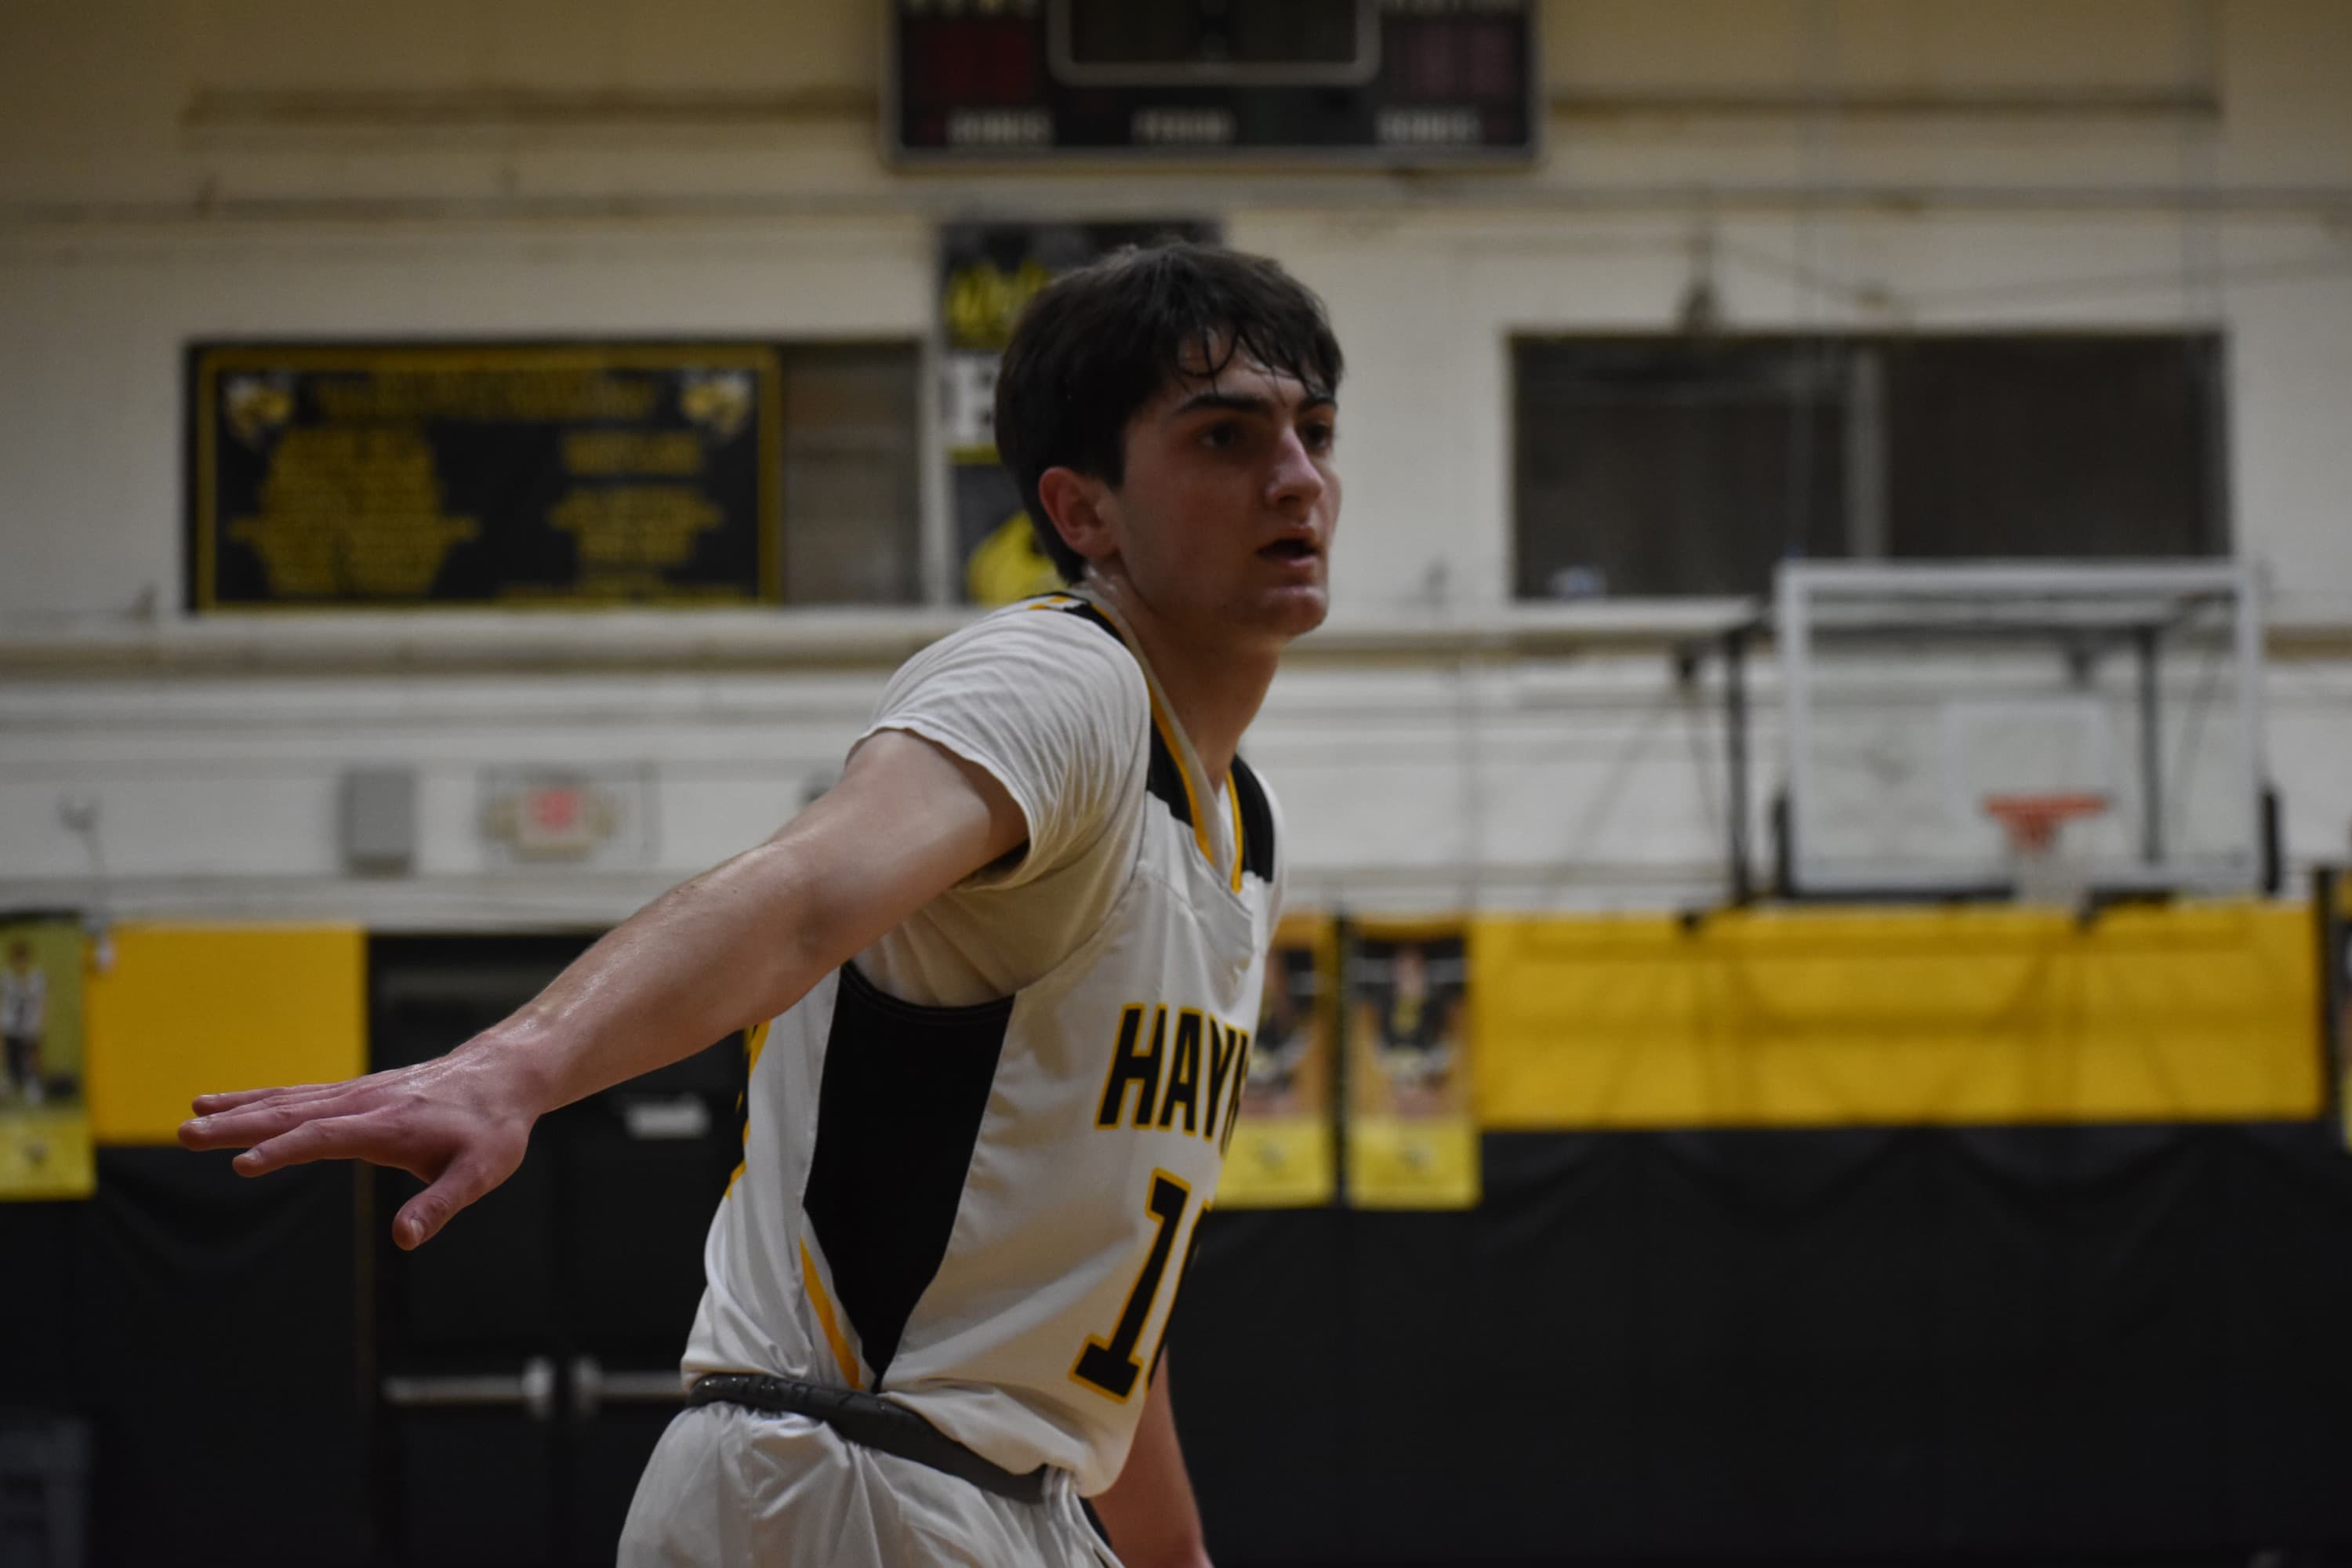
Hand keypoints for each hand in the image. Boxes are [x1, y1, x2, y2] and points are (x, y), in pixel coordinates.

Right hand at [178, 1038, 542, 1248]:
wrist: (503, 1076)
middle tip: (184, 1133)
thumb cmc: (492, 1129)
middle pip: (291, 1112)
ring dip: (238, 1109)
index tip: (242, 1165)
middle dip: (238, 1125)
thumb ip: (440, 1204)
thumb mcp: (480, 1172)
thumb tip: (405, 1238)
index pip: (326, 1136)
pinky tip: (227, 1105)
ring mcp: (356, 1094)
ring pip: (288, 1100)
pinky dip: (259, 1099)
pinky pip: (298, 1096)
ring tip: (189, 1116)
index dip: (284, 1151)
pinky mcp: (354, 1094)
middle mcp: (364, 1103)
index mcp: (389, 1125)